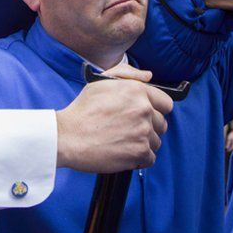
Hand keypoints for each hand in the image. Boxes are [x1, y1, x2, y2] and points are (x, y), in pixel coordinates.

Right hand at [56, 64, 172, 172]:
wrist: (67, 136)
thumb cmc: (82, 109)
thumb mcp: (101, 81)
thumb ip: (128, 73)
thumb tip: (149, 76)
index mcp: (137, 91)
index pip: (166, 103)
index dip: (156, 109)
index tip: (145, 115)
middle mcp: (144, 110)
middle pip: (161, 124)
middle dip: (148, 127)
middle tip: (128, 129)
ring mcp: (143, 132)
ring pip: (156, 141)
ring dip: (143, 143)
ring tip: (122, 141)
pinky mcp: (139, 153)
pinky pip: (150, 158)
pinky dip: (138, 159)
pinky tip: (123, 152)